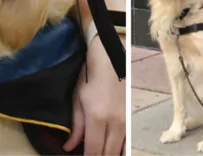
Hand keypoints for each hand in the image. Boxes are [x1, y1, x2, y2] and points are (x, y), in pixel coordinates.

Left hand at [65, 33, 125, 154]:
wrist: (110, 55)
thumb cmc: (90, 74)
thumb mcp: (78, 99)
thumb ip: (76, 127)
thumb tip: (69, 148)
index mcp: (97, 118)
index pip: (94, 152)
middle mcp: (115, 121)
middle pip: (109, 154)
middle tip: (91, 155)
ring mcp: (127, 118)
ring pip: (122, 150)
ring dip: (112, 154)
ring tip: (103, 151)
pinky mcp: (132, 114)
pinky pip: (129, 139)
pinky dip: (122, 148)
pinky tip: (114, 149)